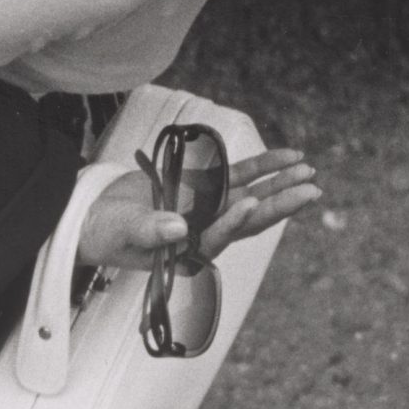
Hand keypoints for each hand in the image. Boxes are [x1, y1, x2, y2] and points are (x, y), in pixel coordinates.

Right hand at [76, 147, 319, 272]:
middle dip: (279, 204)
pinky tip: (288, 157)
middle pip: (249, 218)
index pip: (218, 236)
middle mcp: (205, 230)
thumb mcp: (123, 232)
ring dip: (279, 184)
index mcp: (188, 250)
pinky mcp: (206, 187)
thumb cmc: (106, 233)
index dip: (235, 222)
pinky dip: (263, 166)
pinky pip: (240, 175)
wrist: (97, 217)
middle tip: (310, 191)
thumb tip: (177, 228)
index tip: (251, 204)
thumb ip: (150, 232)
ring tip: (308, 171)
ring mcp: (208, 208)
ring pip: (252, 194)